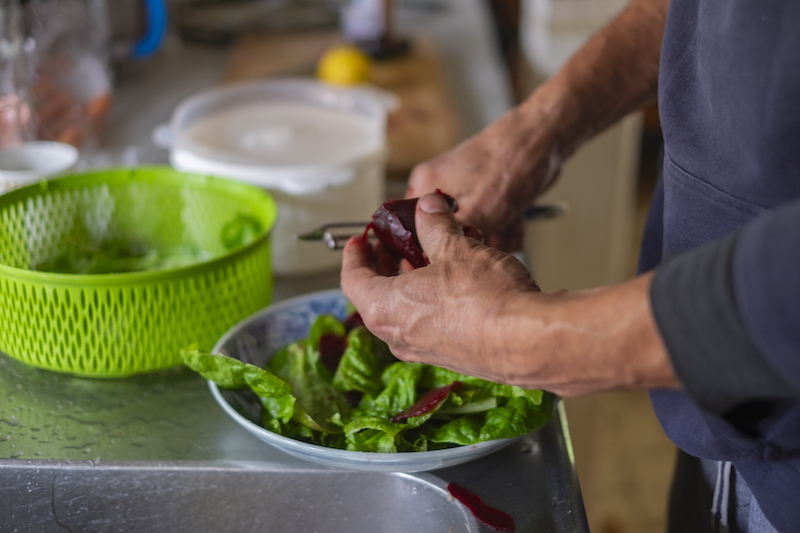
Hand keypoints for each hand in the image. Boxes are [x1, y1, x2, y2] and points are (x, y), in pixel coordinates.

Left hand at [341, 193, 679, 395]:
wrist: (530, 342)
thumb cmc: (486, 300)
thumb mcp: (455, 247)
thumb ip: (435, 224)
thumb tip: (427, 206)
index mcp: (383, 308)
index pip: (352, 278)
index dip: (355, 254)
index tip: (362, 238)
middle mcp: (398, 336)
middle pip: (377, 295)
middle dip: (386, 264)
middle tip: (397, 241)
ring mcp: (424, 351)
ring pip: (405, 310)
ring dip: (411, 281)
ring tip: (431, 254)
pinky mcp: (452, 357)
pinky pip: (430, 324)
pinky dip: (432, 300)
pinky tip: (455, 280)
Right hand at [406, 103, 562, 250]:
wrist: (545, 137)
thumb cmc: (511, 164)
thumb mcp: (479, 211)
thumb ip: (448, 237)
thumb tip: (427, 261)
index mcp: (424, 186)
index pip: (409, 231)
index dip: (429, 251)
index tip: (453, 260)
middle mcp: (439, 189)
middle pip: (443, 237)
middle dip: (473, 244)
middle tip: (494, 235)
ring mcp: (462, 192)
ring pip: (470, 235)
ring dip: (495, 237)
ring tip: (511, 223)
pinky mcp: (483, 196)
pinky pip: (487, 226)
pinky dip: (505, 229)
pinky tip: (518, 221)